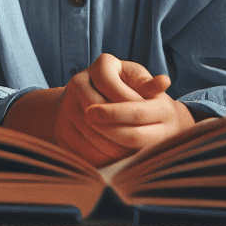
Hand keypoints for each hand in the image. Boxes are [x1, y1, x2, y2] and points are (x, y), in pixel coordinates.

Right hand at [1, 54, 194, 166]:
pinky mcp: (60, 128)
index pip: (114, 86)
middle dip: (121, 129)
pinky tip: (113, 161)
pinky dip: (97, 156)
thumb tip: (165, 82)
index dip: (129, 107)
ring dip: (110, 146)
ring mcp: (65, 105)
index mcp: (102, 64)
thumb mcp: (138, 84)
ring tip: (130, 155)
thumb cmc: (127, 94)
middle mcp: (78, 80)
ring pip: (89, 130)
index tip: (147, 123)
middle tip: (141, 145)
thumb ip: (148, 87)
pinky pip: (79, 147)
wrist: (94, 104)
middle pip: (98, 110)